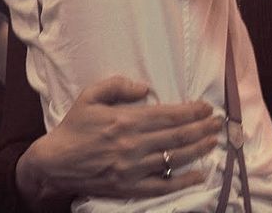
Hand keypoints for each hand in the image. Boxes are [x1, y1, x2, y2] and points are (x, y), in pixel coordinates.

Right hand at [16, 76, 222, 205]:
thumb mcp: (90, 96)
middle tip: (218, 122)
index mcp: (126, 120)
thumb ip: (117, 85)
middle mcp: (133, 144)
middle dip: (202, 128)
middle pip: (177, 136)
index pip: (169, 115)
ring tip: (214, 141)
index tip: (206, 107)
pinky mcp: (129, 187)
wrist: (53, 163)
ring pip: (174, 158)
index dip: (192, 111)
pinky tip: (199, 175)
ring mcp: (132, 168)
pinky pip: (162, 186)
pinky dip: (183, 181)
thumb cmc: (74, 127)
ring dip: (198, 149)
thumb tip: (145, 87)